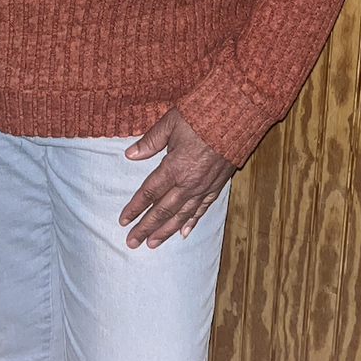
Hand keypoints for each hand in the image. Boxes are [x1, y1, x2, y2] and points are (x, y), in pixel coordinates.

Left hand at [119, 108, 234, 248]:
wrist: (237, 116)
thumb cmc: (201, 116)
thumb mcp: (171, 123)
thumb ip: (150, 141)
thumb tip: (130, 155)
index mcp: (174, 167)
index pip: (150, 193)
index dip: (135, 208)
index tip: (123, 220)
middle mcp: (189, 183)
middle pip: (163, 210)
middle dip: (146, 227)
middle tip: (132, 242)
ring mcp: (204, 187)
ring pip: (182, 215)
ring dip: (166, 231)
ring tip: (153, 244)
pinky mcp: (217, 186)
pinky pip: (202, 209)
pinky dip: (191, 222)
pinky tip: (183, 232)